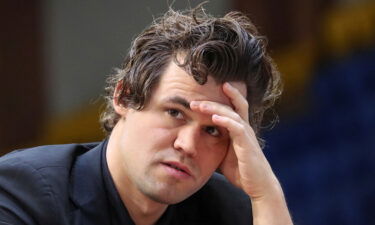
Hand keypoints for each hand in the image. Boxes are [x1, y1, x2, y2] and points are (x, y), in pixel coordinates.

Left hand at [190, 82, 278, 198]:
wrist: (258, 186)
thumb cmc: (241, 171)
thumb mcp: (222, 155)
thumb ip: (213, 146)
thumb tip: (194, 145)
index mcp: (239, 130)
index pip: (232, 107)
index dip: (222, 98)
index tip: (202, 95)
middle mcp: (245, 129)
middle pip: (233, 105)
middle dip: (213, 100)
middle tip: (194, 100)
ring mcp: (247, 135)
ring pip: (232, 114)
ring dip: (215, 108)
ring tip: (200, 105)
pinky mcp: (247, 144)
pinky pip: (237, 128)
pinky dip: (225, 121)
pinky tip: (214, 118)